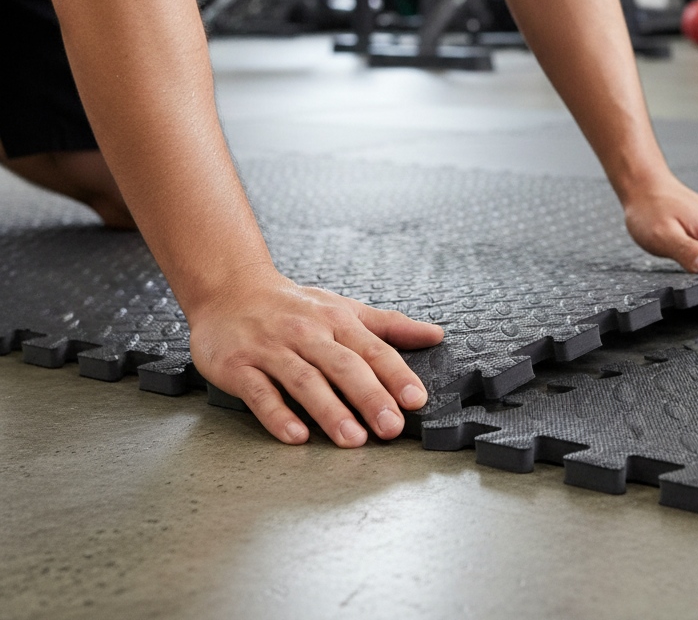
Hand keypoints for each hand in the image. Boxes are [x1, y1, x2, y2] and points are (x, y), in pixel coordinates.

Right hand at [188, 271, 445, 446]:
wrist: (229, 290)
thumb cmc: (294, 307)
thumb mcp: (344, 309)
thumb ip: (389, 326)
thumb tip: (436, 334)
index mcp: (336, 320)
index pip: (372, 349)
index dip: (395, 374)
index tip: (416, 399)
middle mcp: (307, 333)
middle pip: (343, 366)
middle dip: (369, 397)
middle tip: (392, 428)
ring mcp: (271, 349)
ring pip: (305, 381)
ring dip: (330, 411)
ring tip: (354, 439)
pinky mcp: (238, 366)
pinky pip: (260, 392)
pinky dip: (278, 414)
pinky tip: (297, 436)